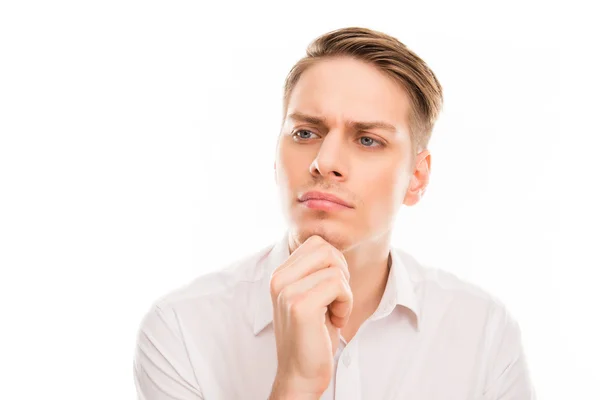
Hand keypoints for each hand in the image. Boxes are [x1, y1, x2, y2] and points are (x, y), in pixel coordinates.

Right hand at [268, 235, 352, 398]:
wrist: (300, 375)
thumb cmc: (312, 336)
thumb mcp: (312, 295)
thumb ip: (316, 271)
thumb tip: (334, 247)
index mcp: (280, 274)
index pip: (317, 244)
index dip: (334, 264)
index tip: (331, 291)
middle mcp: (279, 279)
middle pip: (327, 250)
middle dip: (342, 274)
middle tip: (336, 300)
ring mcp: (287, 291)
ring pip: (335, 267)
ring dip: (345, 292)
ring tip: (334, 312)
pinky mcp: (300, 305)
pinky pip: (338, 285)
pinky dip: (346, 303)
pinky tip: (335, 321)